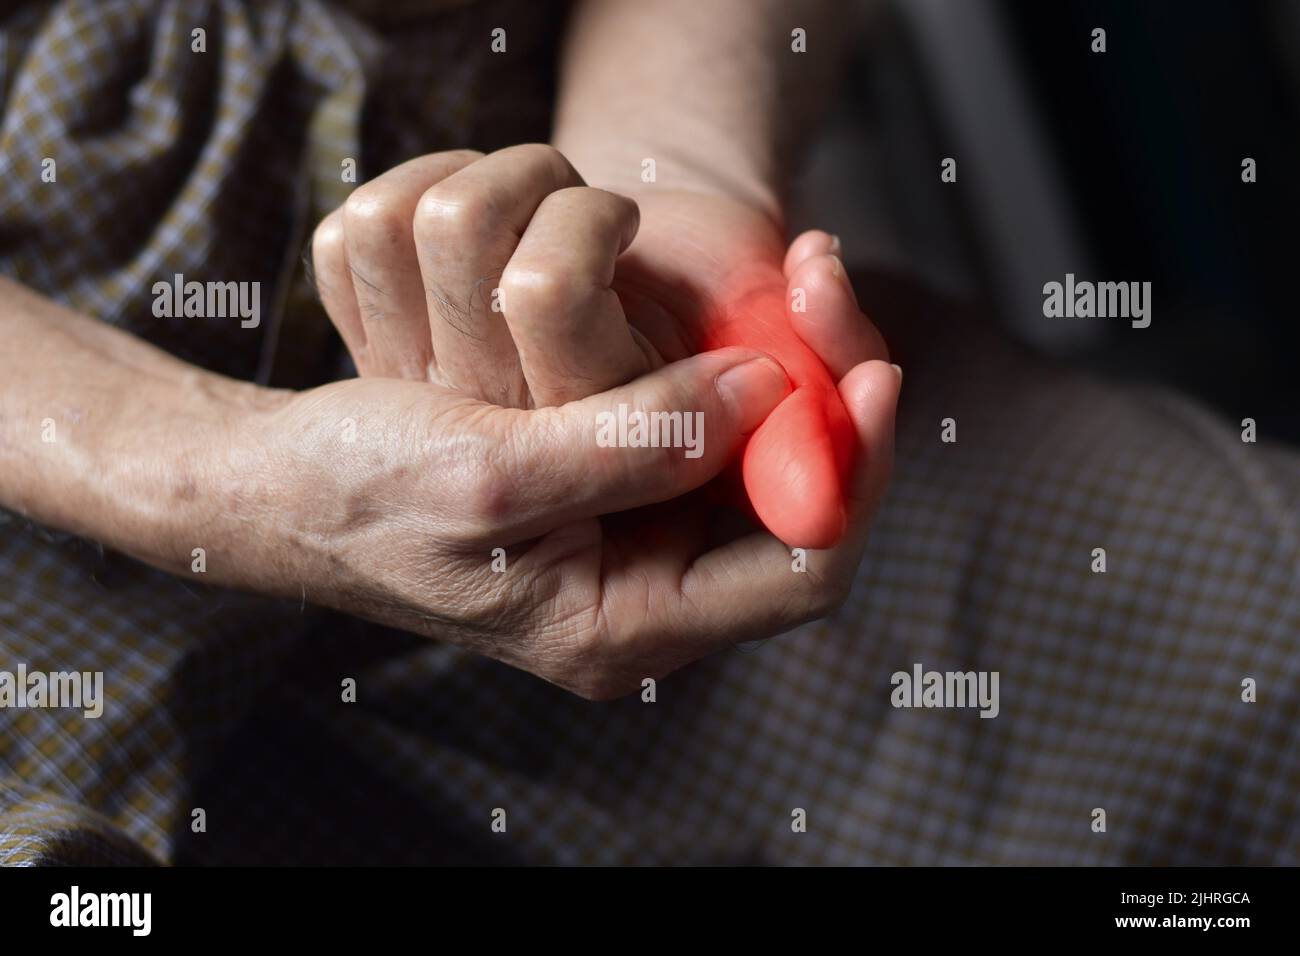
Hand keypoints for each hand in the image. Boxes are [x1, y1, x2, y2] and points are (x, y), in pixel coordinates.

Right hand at [311, 145, 891, 547]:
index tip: (872, 368)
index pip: (804, 568)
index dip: (855, 468)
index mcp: (630, 630)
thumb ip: (632, 443)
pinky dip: (725, 356)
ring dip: (785, 362)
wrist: (282, 484)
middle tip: (830, 285)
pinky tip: (718, 300)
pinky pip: (708, 424)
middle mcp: (647, 594)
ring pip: (762, 454)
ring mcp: (634, 538)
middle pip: (800, 501)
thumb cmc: (363, 494)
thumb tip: (764, 391)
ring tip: (789, 278)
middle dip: (825, 392)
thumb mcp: (490, 475)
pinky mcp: (614, 484)